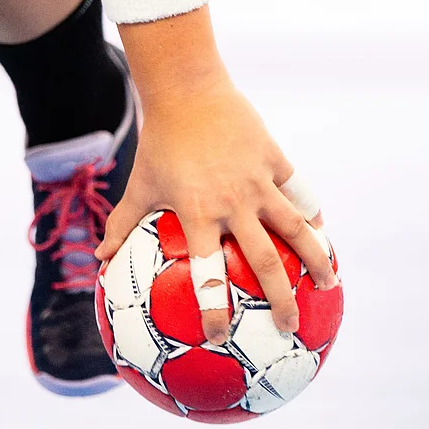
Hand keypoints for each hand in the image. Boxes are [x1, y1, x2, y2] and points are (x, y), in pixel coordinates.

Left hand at [95, 79, 337, 344]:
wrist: (188, 89)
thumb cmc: (159, 142)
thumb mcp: (139, 184)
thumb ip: (121, 223)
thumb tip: (99, 258)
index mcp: (198, 215)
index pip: (207, 274)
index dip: (214, 309)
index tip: (219, 338)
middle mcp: (232, 203)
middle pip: (265, 262)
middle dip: (280, 299)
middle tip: (288, 328)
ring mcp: (258, 181)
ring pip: (296, 228)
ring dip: (316, 258)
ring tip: (329, 284)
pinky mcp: (274, 159)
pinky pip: (299, 192)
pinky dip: (312, 213)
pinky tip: (323, 233)